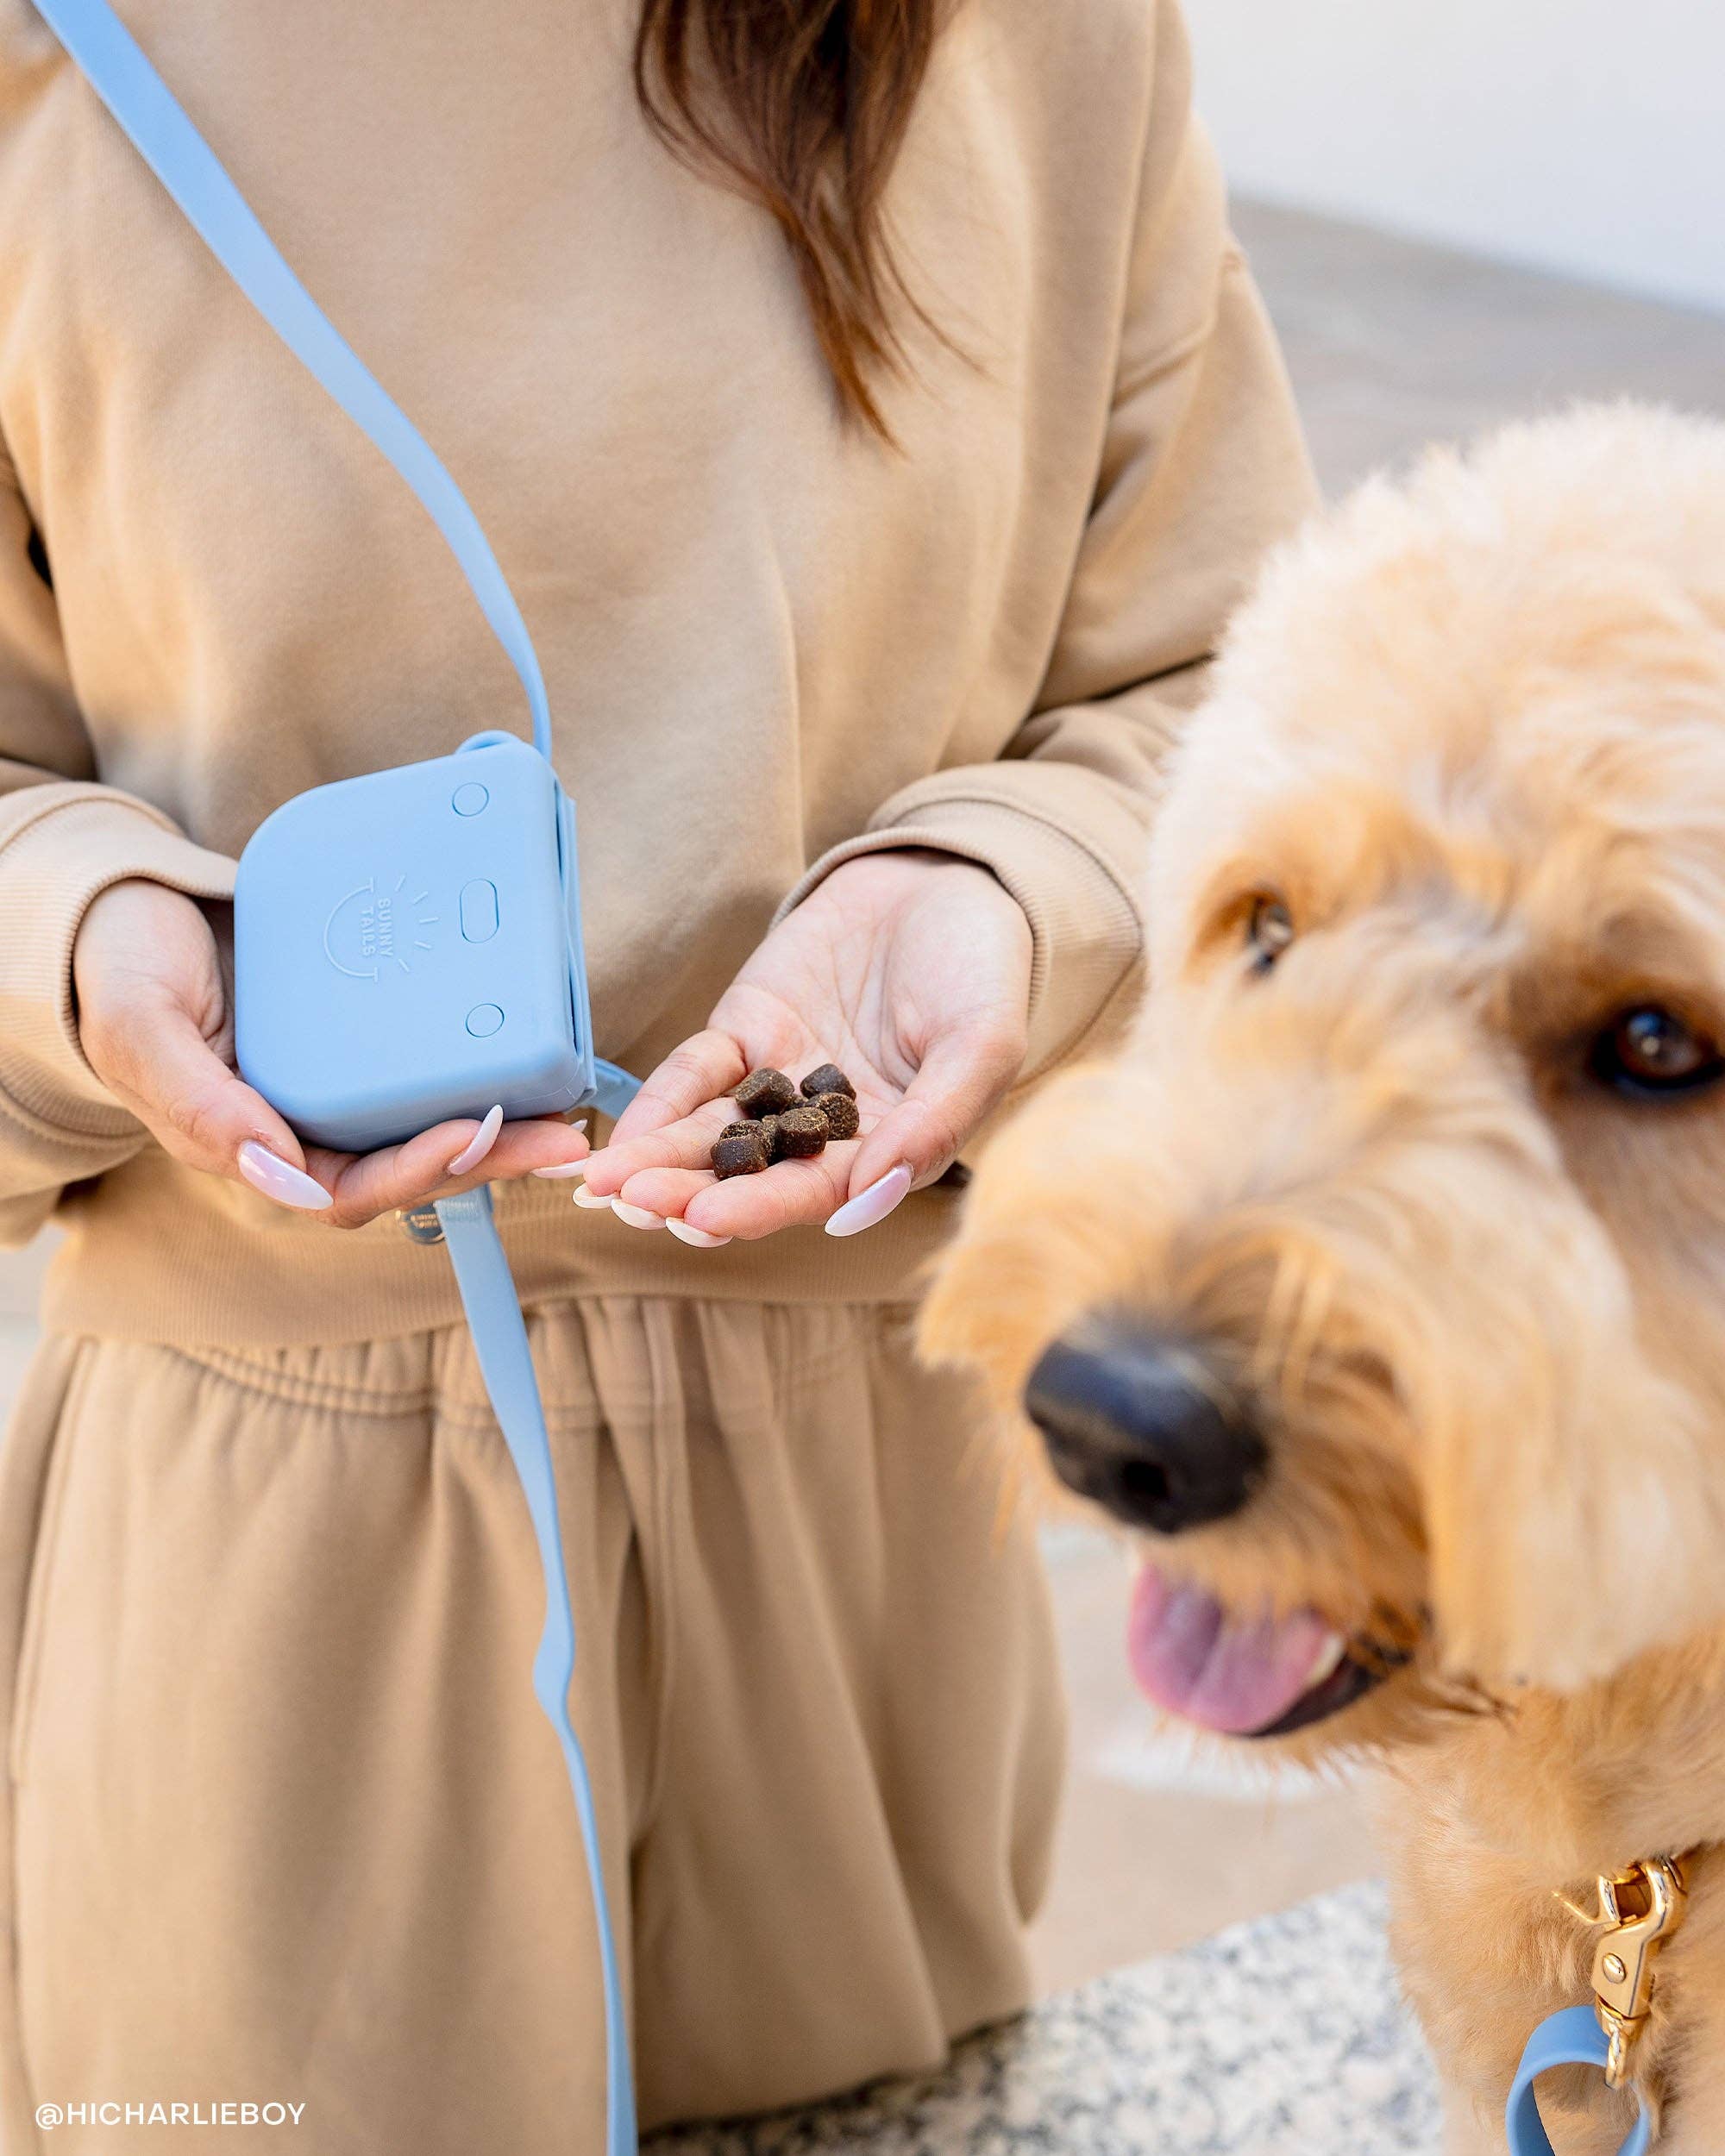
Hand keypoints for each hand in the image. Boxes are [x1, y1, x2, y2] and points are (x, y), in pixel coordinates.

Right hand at [72, 879, 587, 1226]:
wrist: (126, 907)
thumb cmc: (118, 976)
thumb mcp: (140, 1033)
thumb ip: (197, 1104)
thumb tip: (277, 1174)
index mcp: (261, 1147)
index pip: (355, 1189)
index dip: (422, 1170)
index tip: (479, 1131)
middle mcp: (314, 1121)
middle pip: (419, 1157)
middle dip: (496, 1153)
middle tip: (565, 1131)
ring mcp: (347, 1072)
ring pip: (437, 1106)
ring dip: (507, 1107)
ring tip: (571, 1087)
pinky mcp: (369, 1019)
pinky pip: (432, 1040)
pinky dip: (483, 1038)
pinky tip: (528, 1016)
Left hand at [579, 851, 1032, 1242]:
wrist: (950, 881)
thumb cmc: (983, 969)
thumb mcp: (984, 1043)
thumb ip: (934, 1122)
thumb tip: (865, 1199)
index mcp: (889, 1148)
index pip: (816, 1192)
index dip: (759, 1209)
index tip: (704, 1222)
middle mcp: (828, 1131)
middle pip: (749, 1176)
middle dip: (688, 1195)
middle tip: (634, 1207)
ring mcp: (781, 1082)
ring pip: (710, 1134)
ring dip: (659, 1162)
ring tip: (605, 1187)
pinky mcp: (747, 1031)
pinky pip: (695, 1073)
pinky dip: (658, 1103)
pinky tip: (621, 1134)